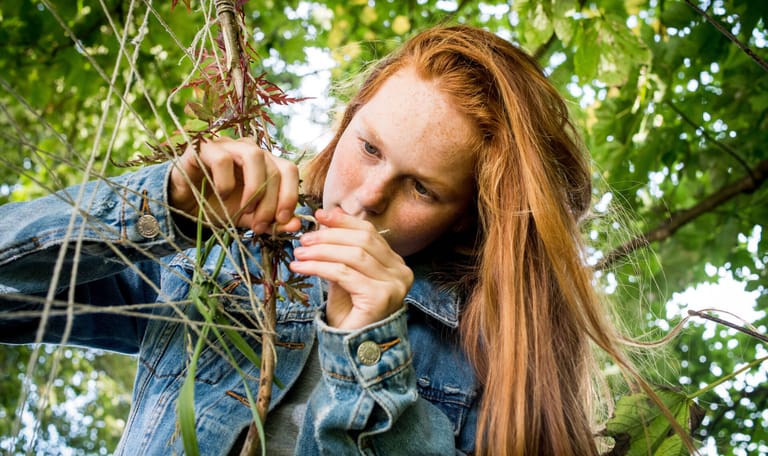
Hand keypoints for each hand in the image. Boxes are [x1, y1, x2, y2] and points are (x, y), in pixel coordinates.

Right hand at [169, 137, 300, 233]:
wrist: (183, 206)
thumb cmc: (219, 207)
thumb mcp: (250, 219)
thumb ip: (273, 222)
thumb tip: (297, 224)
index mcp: (265, 163)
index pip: (289, 170)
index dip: (290, 195)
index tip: (284, 221)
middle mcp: (249, 149)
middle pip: (274, 167)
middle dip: (271, 202)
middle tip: (259, 225)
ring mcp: (227, 145)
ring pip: (254, 155)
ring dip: (254, 189)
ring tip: (244, 211)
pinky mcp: (203, 148)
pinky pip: (222, 158)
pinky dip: (226, 182)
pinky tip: (222, 196)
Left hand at [289, 208, 413, 329]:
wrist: (353, 348)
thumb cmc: (350, 312)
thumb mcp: (345, 275)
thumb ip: (341, 251)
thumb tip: (325, 220)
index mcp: (395, 263)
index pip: (370, 232)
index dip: (343, 221)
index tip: (319, 216)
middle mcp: (401, 272)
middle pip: (362, 240)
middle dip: (329, 236)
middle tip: (303, 240)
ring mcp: (393, 285)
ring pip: (353, 255)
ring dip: (321, 251)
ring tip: (299, 254)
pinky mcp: (380, 297)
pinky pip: (344, 274)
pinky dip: (319, 267)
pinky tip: (302, 268)